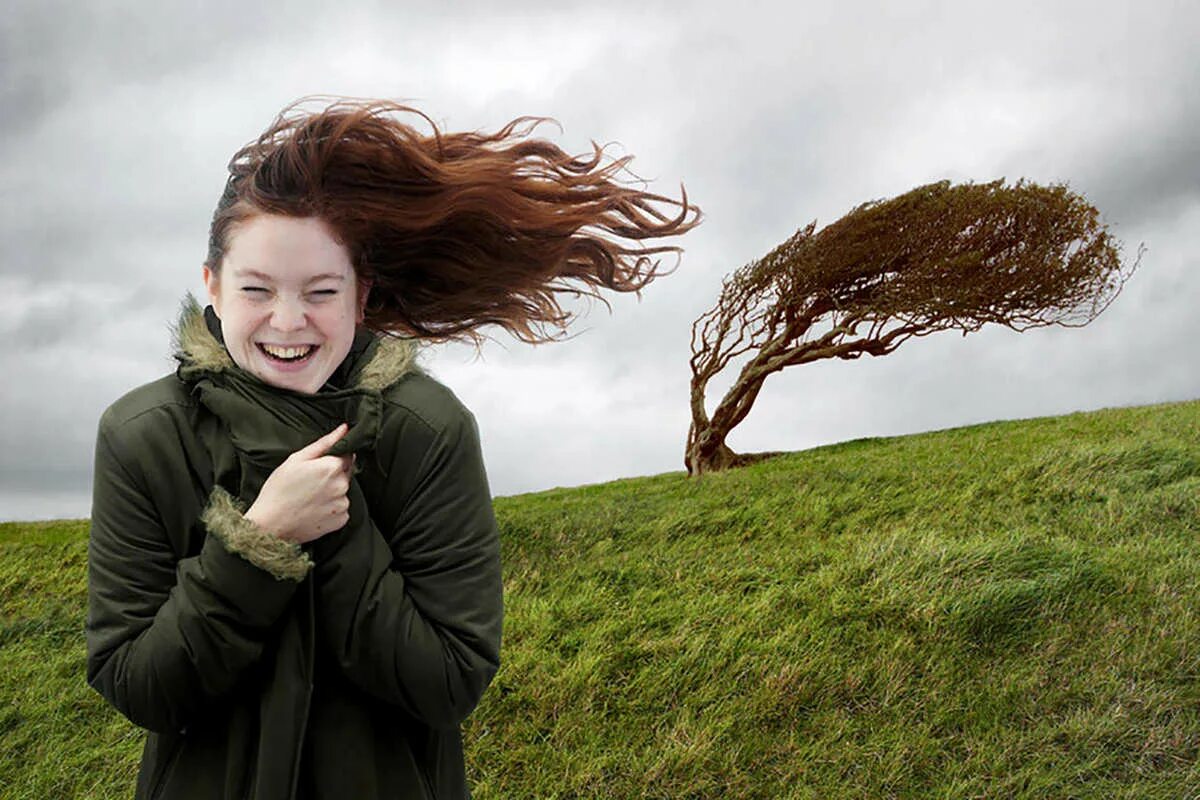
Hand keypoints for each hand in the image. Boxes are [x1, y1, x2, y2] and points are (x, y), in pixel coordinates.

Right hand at [244, 423, 355, 544]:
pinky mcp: (341, 520)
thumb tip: (344, 428)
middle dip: (332, 474)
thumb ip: (324, 443)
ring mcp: (343, 504)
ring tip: (309, 497)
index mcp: (332, 466)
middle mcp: (342, 485)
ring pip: (342, 491)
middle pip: (345, 473)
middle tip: (309, 483)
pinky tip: (313, 509)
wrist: (269, 525)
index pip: (347, 454)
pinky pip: (341, 509)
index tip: (317, 467)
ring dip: (332, 492)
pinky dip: (331, 508)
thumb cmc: (279, 489)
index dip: (332, 458)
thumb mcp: (297, 459)